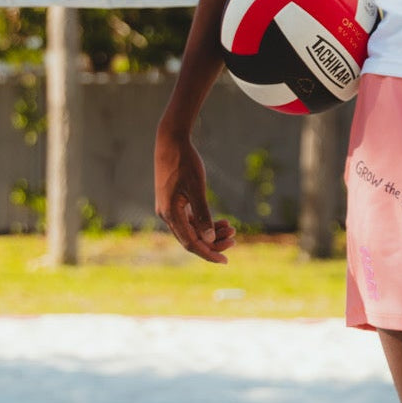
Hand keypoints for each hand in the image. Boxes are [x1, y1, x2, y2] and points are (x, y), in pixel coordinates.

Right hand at [154, 123, 235, 263]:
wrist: (170, 142)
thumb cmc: (184, 162)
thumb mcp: (197, 187)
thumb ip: (203, 213)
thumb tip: (209, 238)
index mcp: (170, 214)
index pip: (191, 243)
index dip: (208, 253)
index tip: (225, 261)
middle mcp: (167, 215)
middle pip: (192, 238)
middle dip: (213, 242)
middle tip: (234, 239)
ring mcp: (169, 209)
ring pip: (192, 229)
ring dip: (210, 231)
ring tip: (231, 228)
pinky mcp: (173, 202)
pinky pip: (190, 220)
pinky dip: (204, 222)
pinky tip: (221, 221)